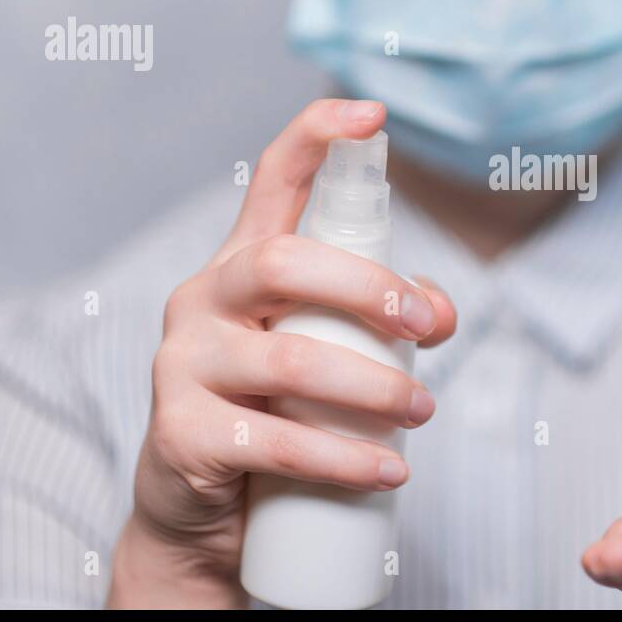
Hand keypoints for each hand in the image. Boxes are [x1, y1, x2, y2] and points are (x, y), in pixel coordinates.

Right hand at [108, 99, 456, 607]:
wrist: (200, 508)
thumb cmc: (275, 411)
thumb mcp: (330, 351)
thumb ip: (384, 318)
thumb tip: (438, 310)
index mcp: (244, 264)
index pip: (274, 179)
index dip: (317, 136)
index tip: (373, 113)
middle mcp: (203, 298)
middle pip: (284, 262)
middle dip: (369, 288)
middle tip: (425, 329)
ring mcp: (183, 364)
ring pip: (289, 361)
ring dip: (375, 388)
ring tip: (421, 411)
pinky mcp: (183, 434)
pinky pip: (276, 442)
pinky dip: (346, 459)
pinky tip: (388, 470)